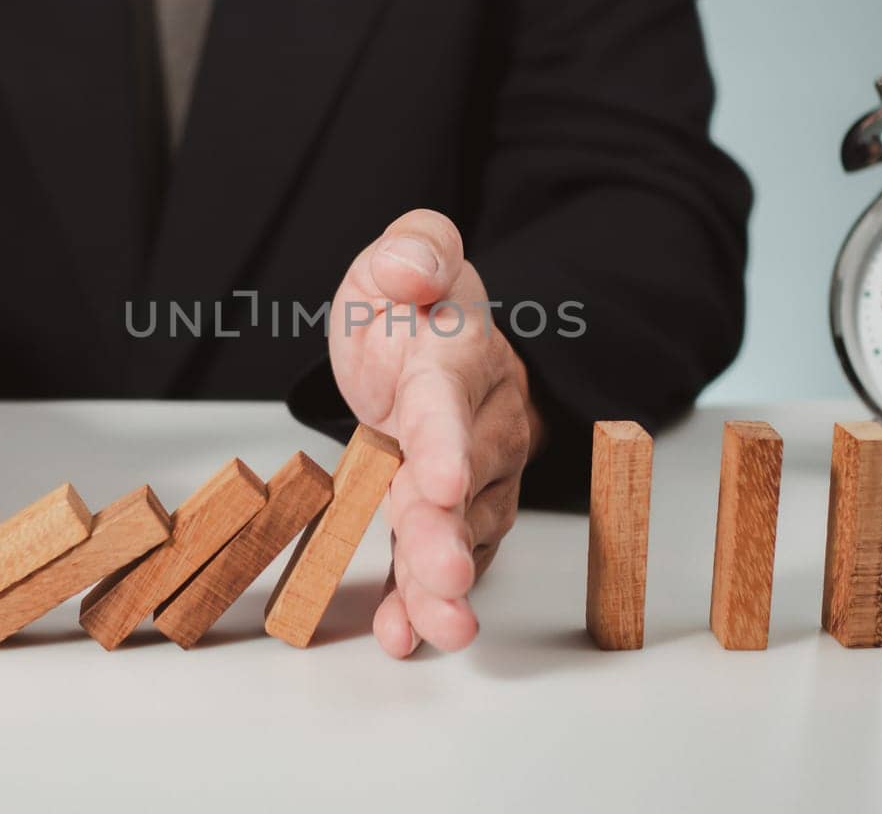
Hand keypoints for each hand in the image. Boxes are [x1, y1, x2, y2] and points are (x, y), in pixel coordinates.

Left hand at [329, 209, 541, 656]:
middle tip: (443, 579)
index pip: (450, 399)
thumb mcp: (402, 254)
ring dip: (443, 582)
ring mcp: (474, 474)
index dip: (447, 441)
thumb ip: (414, 248)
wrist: (429, 341)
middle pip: (464, 481)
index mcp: (457, 357)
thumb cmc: (409, 303)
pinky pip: (449, 557)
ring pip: (463, 532)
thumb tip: (412, 268)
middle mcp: (479, 421)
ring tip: (436, 628)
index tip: (440, 481)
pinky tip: (407, 633)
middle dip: (449, 534)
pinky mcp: (456, 513)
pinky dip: (424, 601)